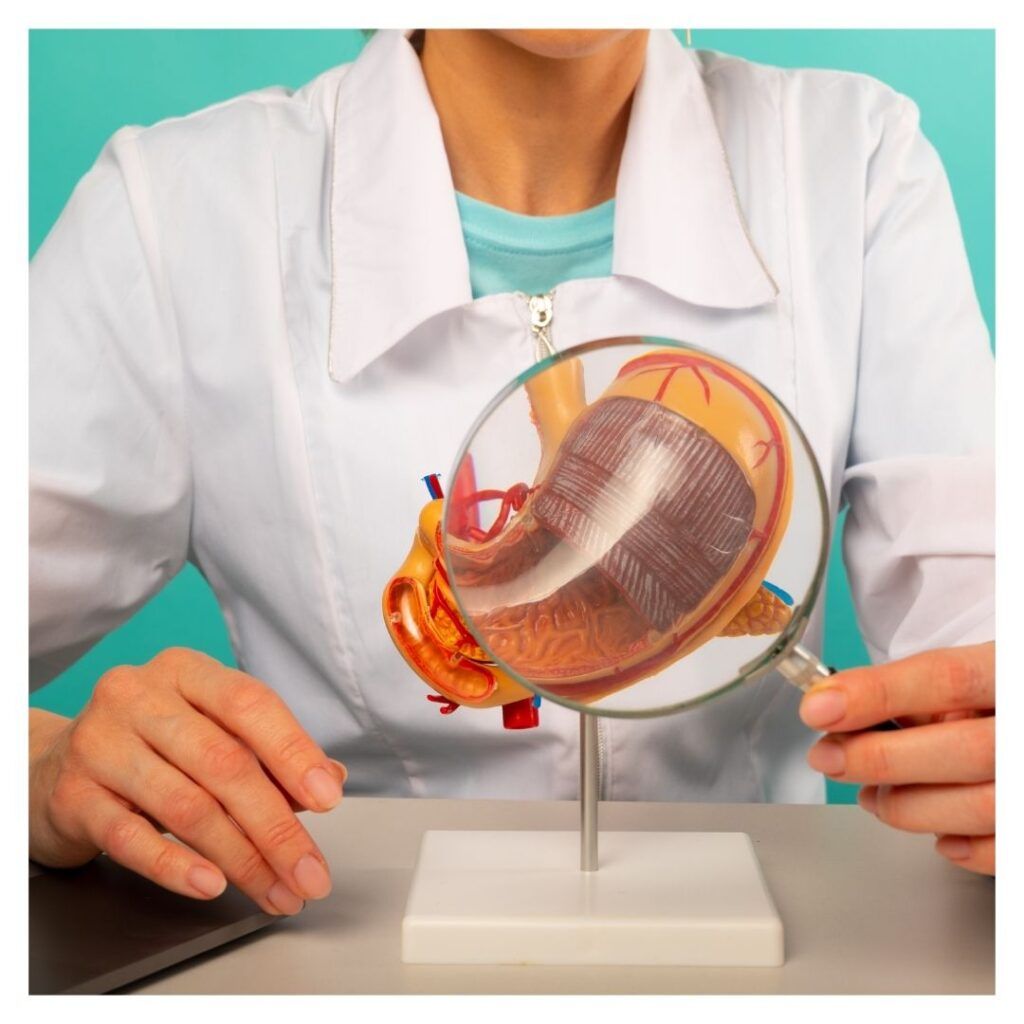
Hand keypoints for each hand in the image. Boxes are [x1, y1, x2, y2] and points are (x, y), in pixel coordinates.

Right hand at [29, 647, 347, 913]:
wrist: (52, 768)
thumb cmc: (150, 747)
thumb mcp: (208, 734)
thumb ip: (267, 755)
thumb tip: (329, 781)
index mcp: (185, 670)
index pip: (250, 704)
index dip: (294, 751)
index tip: (329, 798)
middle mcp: (139, 696)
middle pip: (224, 763)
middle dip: (276, 826)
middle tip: (308, 872)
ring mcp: (100, 743)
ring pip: (186, 805)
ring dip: (241, 857)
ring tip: (275, 889)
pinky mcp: (71, 795)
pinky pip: (130, 837)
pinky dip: (176, 866)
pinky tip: (212, 884)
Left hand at [799, 641, 993, 875]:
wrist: (1019, 725)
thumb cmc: (992, 702)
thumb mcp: (964, 677)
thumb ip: (912, 692)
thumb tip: (837, 711)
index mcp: (1014, 674)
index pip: (948, 678)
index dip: (878, 693)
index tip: (821, 707)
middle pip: (963, 749)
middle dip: (880, 758)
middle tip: (828, 757)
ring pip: (979, 807)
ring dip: (907, 806)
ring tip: (871, 795)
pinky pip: (1002, 852)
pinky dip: (960, 847)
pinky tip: (934, 831)